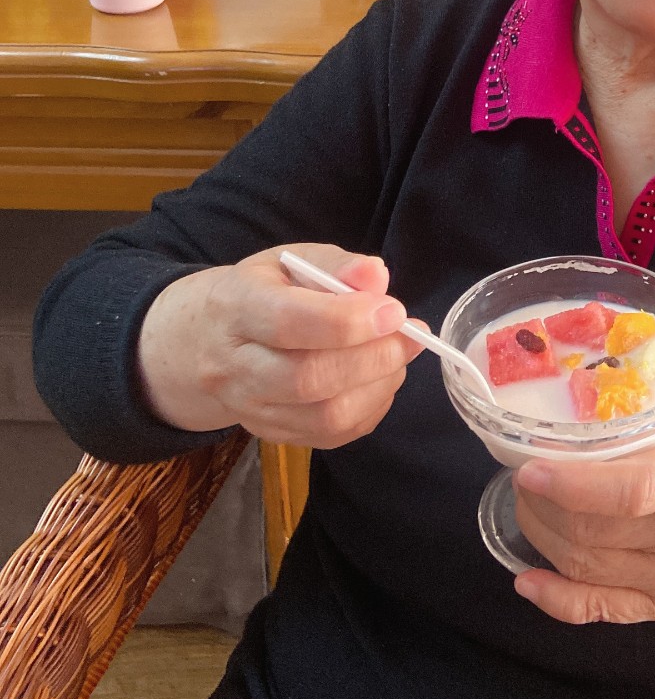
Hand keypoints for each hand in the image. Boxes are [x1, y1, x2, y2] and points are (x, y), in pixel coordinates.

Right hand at [136, 243, 424, 448]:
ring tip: (397, 356)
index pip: (290, 322)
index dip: (349, 321)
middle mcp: (234, 367)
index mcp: (235, 309)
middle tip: (409, 336)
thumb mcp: (289, 261)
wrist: (202, 343)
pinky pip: (331, 436)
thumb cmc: (259, 293)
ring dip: (378, 387)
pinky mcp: (272, 436)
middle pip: (308, 379)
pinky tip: (379, 380)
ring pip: (324, 417)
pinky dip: (369, 410)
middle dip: (373, 359)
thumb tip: (377, 276)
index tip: (394, 311)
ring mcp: (250, 410)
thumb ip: (335, 265)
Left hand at [511, 400, 654, 625]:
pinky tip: (528, 579)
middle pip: (593, 530)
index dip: (569, 483)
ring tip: (528, 506)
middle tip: (520, 474)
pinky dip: (558, 599)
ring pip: (587, 566)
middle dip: (539, 504)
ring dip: (541, 537)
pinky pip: (604, 610)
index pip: (627, 489)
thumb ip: (647, 426)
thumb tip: (576, 422)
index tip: (527, 466)